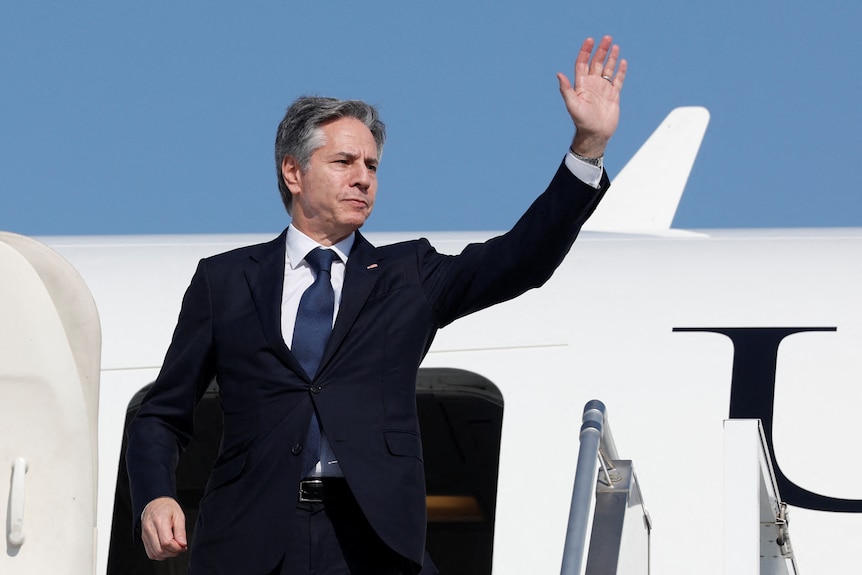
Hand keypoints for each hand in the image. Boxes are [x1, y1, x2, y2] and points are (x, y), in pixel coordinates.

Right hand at [140, 496, 188, 559]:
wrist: (155, 503)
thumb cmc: (167, 508)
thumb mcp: (179, 515)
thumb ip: (181, 531)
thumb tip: (183, 544)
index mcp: (159, 521)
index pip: (166, 542)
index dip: (177, 548)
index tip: (183, 546)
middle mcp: (149, 529)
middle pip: (160, 550)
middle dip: (173, 552)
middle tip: (180, 547)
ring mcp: (145, 535)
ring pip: (155, 554)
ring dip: (167, 555)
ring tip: (174, 548)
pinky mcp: (144, 539)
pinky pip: (150, 553)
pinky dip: (160, 555)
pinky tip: (166, 549)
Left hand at [557, 36, 626, 157]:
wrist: (595, 135)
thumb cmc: (582, 121)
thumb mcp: (573, 105)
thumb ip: (566, 90)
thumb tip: (559, 74)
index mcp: (581, 85)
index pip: (582, 63)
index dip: (585, 52)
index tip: (590, 40)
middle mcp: (592, 85)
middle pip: (596, 63)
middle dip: (601, 50)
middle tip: (607, 38)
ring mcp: (603, 89)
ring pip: (607, 69)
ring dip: (611, 57)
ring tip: (615, 46)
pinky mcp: (613, 95)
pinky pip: (618, 80)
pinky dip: (620, 71)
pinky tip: (622, 61)